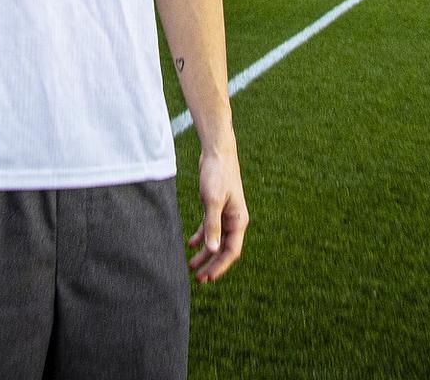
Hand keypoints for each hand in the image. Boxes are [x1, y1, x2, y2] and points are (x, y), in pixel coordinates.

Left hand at [188, 146, 248, 283]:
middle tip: (198, 279)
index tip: (208, 278)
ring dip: (205, 254)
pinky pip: (210, 228)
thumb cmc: (217, 174)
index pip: (231, 251)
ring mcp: (225, 214)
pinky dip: (201, 237)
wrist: (217, 151)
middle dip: (212, 264)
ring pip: (216, 240)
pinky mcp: (216, 207)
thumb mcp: (212, 201)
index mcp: (238, 221)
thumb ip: (212, 226)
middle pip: (224, 249)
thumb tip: (212, 250)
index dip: (220, 267)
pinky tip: (191, 244)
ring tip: (191, 266)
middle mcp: (234, 220)